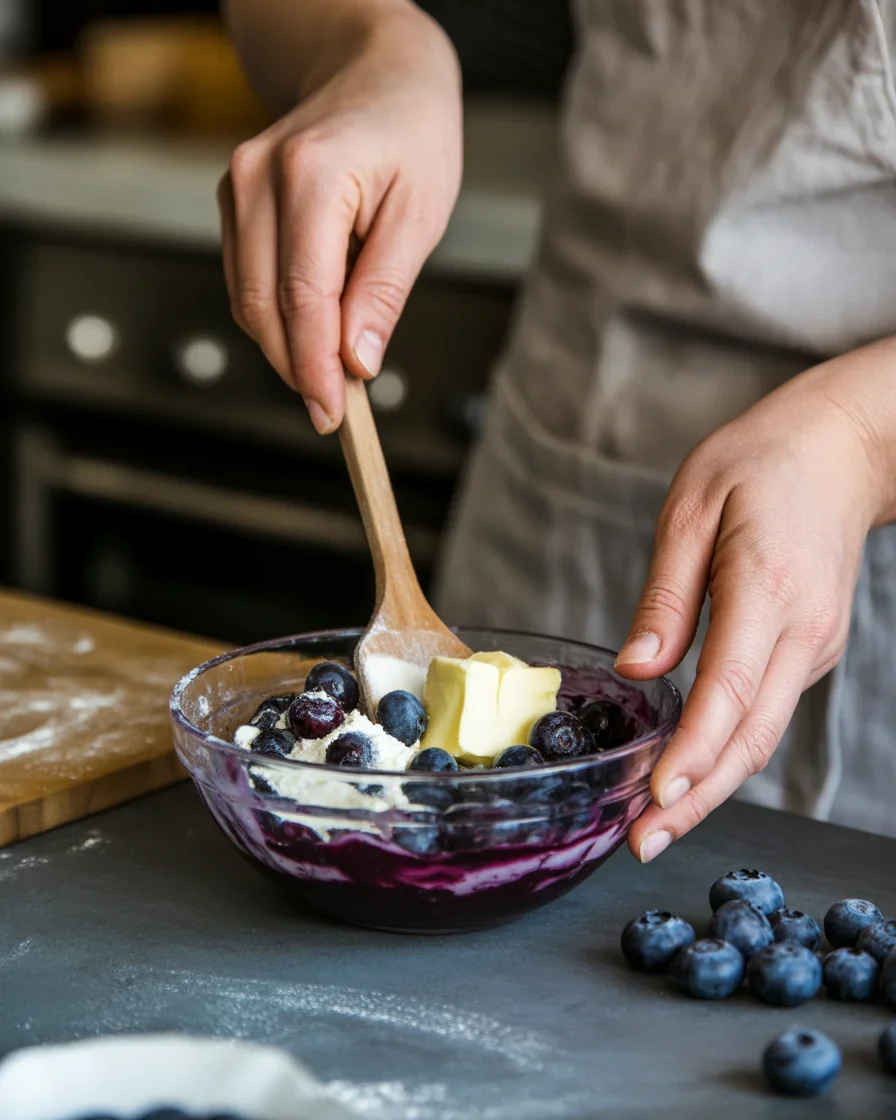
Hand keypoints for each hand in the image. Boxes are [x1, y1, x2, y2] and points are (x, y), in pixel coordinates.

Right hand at [218, 8, 461, 432]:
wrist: (376, 72)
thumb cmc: (410, 134)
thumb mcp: (421, 213)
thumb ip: (384, 290)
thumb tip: (357, 362)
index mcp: (310, 174)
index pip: (302, 295)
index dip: (314, 366)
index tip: (334, 412)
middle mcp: (258, 178)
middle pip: (260, 304)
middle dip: (295, 368)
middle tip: (334, 412)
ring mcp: (237, 187)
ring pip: (245, 298)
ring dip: (284, 348)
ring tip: (330, 377)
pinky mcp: (234, 201)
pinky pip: (245, 279)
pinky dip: (276, 318)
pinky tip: (312, 333)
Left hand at [615, 339, 895, 861]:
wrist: (840, 451)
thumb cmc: (758, 465)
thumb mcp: (692, 507)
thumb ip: (665, 594)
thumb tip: (637, 669)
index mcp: (769, 587)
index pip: (732, 688)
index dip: (695, 750)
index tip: (656, 797)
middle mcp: (803, 630)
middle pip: (752, 735)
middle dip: (697, 796)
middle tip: (643, 843)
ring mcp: (815, 645)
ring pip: (763, 734)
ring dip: (712, 784)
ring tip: (656, 823)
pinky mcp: (811, 650)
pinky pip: (767, 711)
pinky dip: (728, 750)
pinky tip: (689, 769)